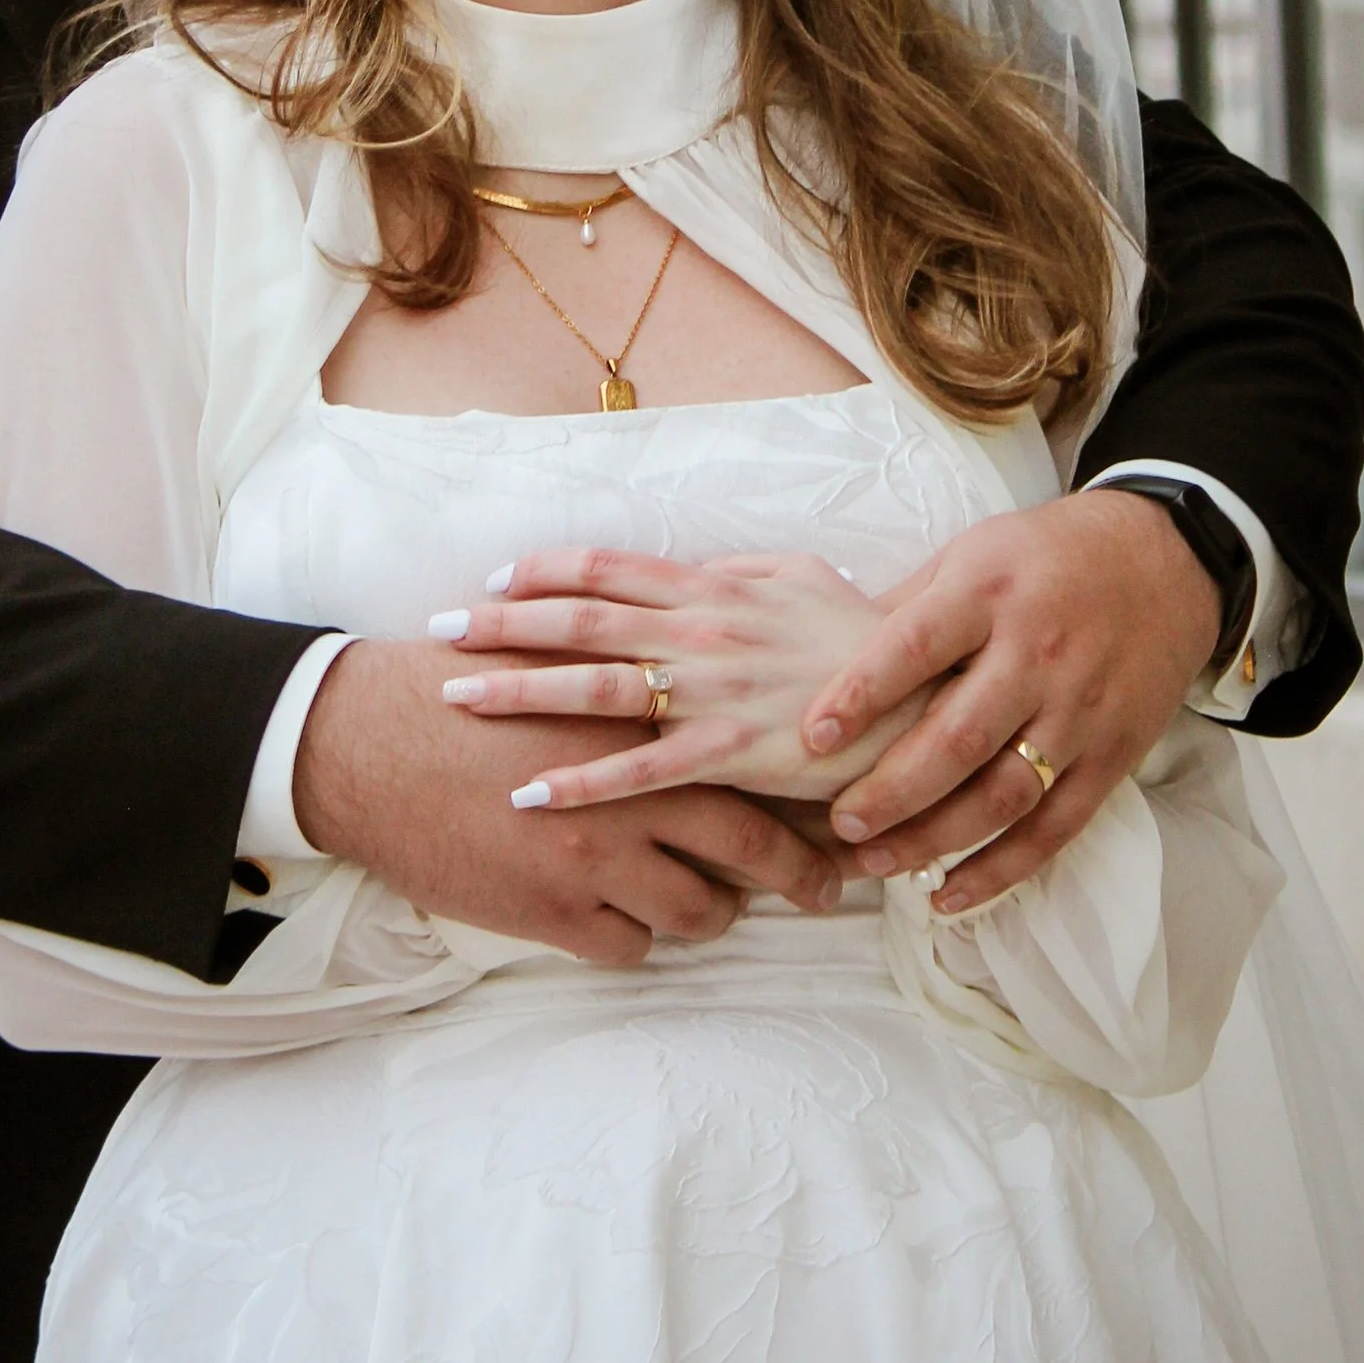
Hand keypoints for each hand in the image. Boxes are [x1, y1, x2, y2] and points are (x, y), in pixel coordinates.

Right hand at [290, 637, 842, 968]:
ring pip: (697, 911)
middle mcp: (629, 790)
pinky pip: (631, 948)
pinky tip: (625, 915)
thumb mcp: (556, 655)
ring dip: (709, 910)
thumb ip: (632, 666)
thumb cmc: (458, 689)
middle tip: (822, 890)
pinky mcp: (552, 913)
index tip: (839, 808)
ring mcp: (594, 859)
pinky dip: (637, 936)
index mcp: (639, 719)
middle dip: (797, 875)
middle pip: (747, 847)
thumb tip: (691, 670)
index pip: (750, 761)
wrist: (368, 745)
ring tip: (710, 903)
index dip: (803, 788)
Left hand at [428, 549, 915, 807]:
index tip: (493, 580)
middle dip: (504, 624)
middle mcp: (700, 632)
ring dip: (518, 690)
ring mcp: (710, 693)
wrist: (924, 693)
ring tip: (455, 694)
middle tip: (439, 628)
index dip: (545, 572)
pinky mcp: (729, 754)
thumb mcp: (799, 580)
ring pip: (594, 688)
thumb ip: (739, 574)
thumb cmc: (862, 637)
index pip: (610, 570)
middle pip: (581, 620)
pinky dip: (579, 782)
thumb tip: (696, 568)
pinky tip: (528, 794)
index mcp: (713, 588)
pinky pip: (640, 772)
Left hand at [802, 489, 1222, 913]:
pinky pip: (1054, 828)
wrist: (1165, 562)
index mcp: (989, 591)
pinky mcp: (1112, 757)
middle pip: (958, 738)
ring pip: (1003, 795)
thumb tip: (823, 659)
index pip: (918, 646)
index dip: (862, 692)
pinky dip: (1001, 871)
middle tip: (839, 824)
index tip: (812, 735)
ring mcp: (1079, 711)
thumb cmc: (1046, 556)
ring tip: (876, 863)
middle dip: (892, 790)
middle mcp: (1037, 653)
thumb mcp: (972, 553)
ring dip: (935, 839)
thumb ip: (906, 608)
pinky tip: (948, 895)